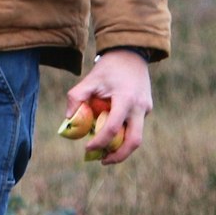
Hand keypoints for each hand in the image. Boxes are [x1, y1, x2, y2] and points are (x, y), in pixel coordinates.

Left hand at [64, 49, 152, 165]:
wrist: (131, 53)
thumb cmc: (108, 67)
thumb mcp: (89, 79)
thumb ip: (76, 98)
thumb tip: (68, 120)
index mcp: (125, 99)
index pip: (113, 128)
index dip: (99, 142)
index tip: (87, 149)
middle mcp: (140, 107)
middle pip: (134, 141)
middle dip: (118, 155)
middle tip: (102, 161)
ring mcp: (146, 109)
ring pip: (137, 137)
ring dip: (122, 148)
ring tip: (105, 153)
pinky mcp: (147, 109)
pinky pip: (136, 127)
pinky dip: (124, 135)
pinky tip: (110, 133)